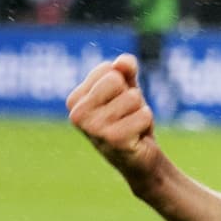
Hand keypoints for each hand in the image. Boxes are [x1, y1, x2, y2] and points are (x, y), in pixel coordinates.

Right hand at [66, 54, 160, 186]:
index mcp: (74, 100)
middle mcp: (77, 115)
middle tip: (126, 116)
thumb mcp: (127, 88)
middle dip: (130, 96)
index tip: (117, 104)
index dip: (122, 84)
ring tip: (132, 126)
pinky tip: (137, 137)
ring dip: (139, 111)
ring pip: (132, 97)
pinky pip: (143, 114)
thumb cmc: (129, 119)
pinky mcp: (113, 140)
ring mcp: (93, 129)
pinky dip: (146, 123)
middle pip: (116, 80)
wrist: (140, 157)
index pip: (107, 69)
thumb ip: (125, 70)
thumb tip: (123, 63)